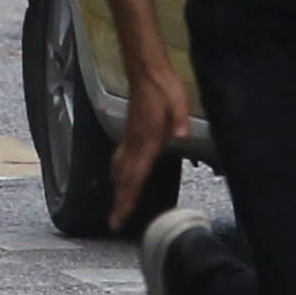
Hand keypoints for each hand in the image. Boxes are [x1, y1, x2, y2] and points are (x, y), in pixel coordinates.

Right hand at [112, 56, 191, 227]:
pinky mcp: (131, 132)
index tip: (118, 218)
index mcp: (147, 140)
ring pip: (120, 169)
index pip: (135, 175)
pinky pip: (121, 158)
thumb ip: (179, 119)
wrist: (147, 71)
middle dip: (119, 202)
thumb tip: (181, 135)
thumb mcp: (178, 101)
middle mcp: (135, 143)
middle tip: (114, 223)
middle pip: (124, 178)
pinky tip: (120, 175)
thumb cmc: (164, 87)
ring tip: (118, 205)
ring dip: (119, 188)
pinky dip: (119, 172)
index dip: (127, 199)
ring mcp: (131, 138)